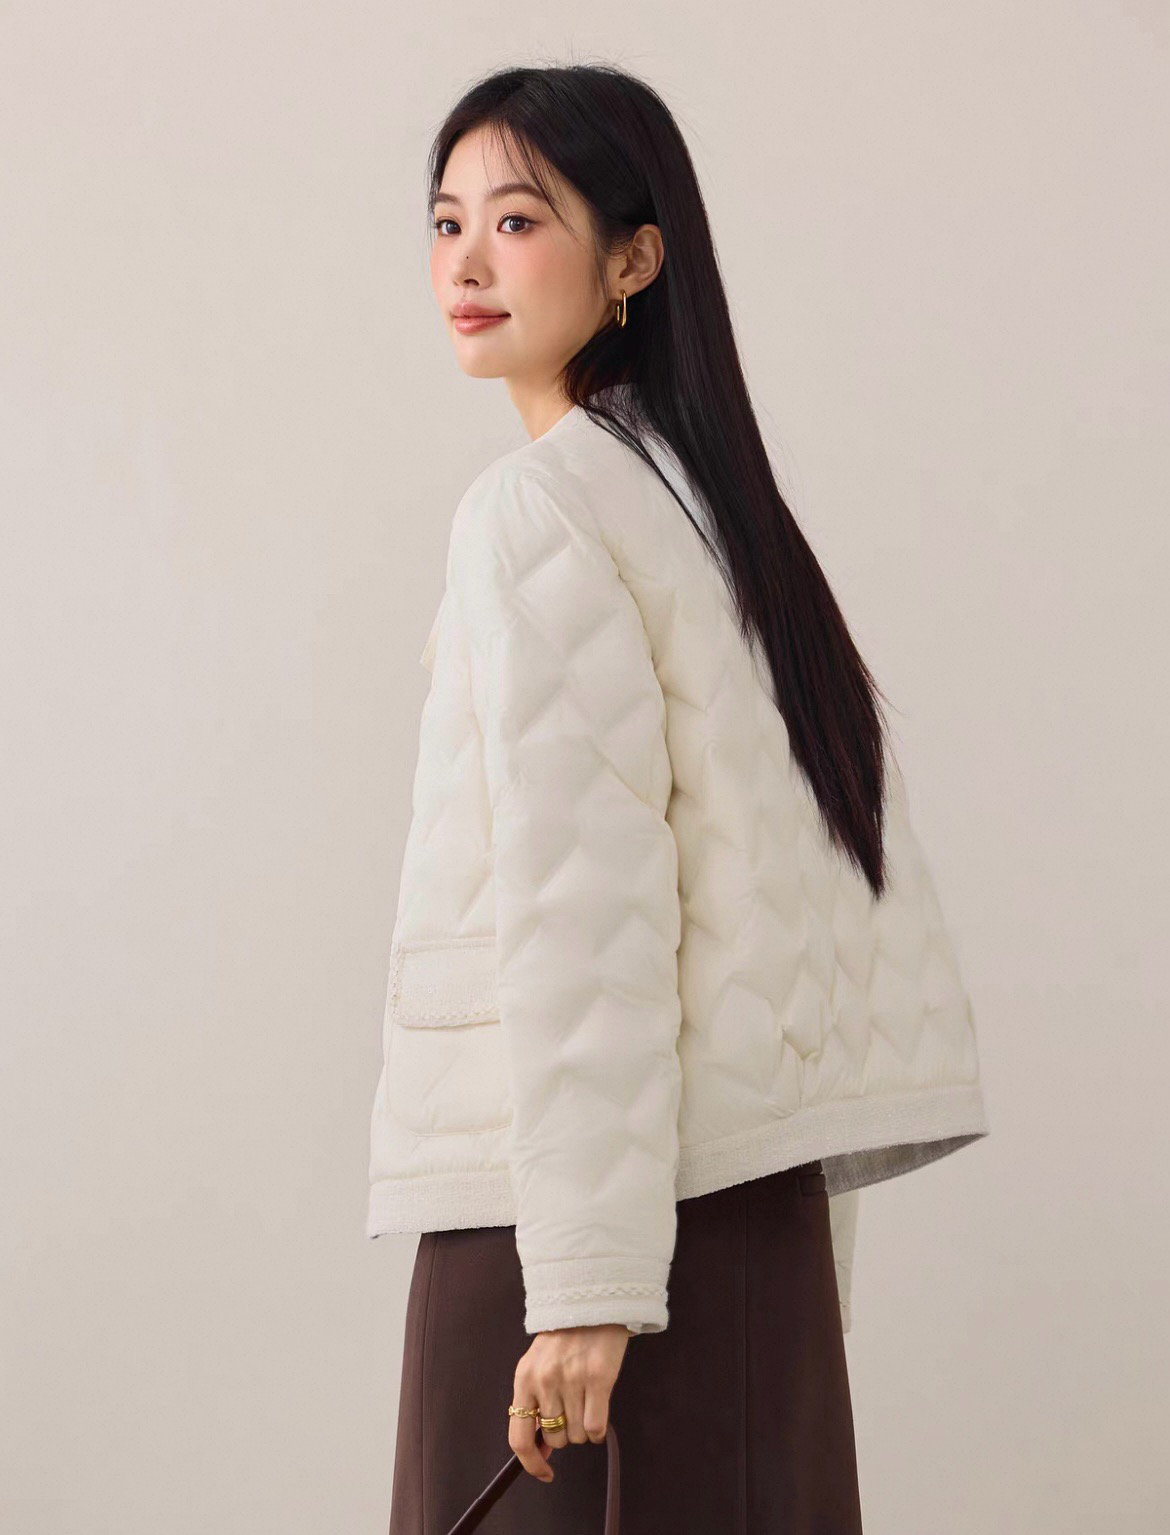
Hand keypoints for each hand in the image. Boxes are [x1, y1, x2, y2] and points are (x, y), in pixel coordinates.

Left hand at [508, 1323, 632, 1481]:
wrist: (591, 1304)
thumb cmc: (564, 1338)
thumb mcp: (538, 1367)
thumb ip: (535, 1406)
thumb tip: (540, 1452)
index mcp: (524, 1379)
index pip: (519, 1437)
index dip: (531, 1463)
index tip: (545, 1473)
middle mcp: (545, 1381)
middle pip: (555, 1440)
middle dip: (565, 1433)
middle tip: (572, 1407)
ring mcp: (572, 1380)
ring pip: (577, 1436)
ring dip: (583, 1428)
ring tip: (586, 1399)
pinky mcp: (599, 1379)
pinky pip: (596, 1428)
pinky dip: (599, 1429)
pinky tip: (598, 1408)